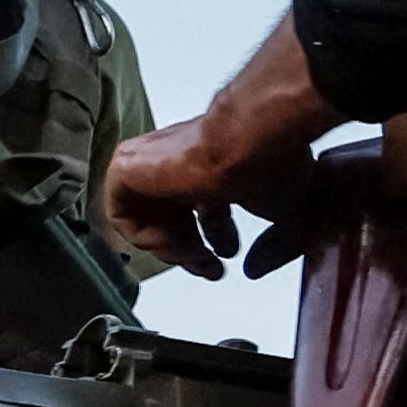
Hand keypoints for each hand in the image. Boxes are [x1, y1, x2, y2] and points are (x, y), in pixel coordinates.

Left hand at [102, 116, 313, 278]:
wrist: (247, 139)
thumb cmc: (267, 160)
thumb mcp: (286, 211)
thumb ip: (280, 243)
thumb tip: (257, 267)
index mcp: (211, 166)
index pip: (198, 208)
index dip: (209, 242)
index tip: (221, 261)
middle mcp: (180, 162)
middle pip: (169, 217)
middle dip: (189, 250)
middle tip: (207, 266)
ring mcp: (151, 163)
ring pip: (144, 217)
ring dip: (171, 247)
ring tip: (193, 254)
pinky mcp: (127, 167)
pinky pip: (120, 216)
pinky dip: (145, 237)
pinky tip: (175, 239)